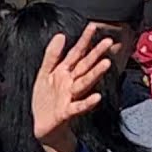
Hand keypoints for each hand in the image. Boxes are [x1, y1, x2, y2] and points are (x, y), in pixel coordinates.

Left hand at [31, 23, 113, 151]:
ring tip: (105, 63)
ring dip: (95, 74)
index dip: (83, 40)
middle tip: (108, 41)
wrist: (42, 125)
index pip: (76, 53)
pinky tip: (97, 97)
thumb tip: (61, 35)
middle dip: (95, 54)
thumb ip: (52, 55)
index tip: (93, 26)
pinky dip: (87, 102)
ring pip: (84, 83)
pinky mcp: (67, 112)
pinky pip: (78, 107)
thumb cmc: (45, 100)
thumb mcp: (44, 73)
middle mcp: (70, 83)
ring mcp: (70, 97)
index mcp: (64, 72)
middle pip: (84, 66)